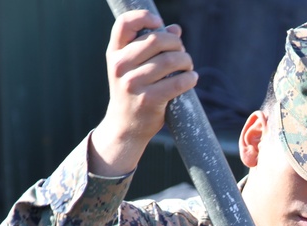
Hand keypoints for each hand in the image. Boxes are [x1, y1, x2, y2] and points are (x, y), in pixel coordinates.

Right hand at [90, 10, 197, 175]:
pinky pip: (177, 82)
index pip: (125, 24)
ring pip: (170, 60)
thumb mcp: (133, 67)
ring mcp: (133, 83)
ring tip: (188, 66)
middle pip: (156, 40)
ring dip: (186, 61)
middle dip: (176, 44)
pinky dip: (190, 78)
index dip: (144, 17)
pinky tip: (191, 79)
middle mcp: (120, 66)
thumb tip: (175, 29)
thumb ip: (150, 47)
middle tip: (182, 52)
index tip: (159, 23)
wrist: (125, 126)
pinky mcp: (149, 100)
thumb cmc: (133, 92)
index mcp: (115, 53)